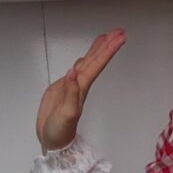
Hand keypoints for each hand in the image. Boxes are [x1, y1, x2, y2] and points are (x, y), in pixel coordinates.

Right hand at [38, 30, 123, 151]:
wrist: (52, 141)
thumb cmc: (61, 131)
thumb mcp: (67, 114)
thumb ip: (70, 93)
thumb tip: (73, 72)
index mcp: (82, 88)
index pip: (97, 65)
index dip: (108, 50)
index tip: (120, 37)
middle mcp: (80, 84)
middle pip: (95, 60)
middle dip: (106, 45)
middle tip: (119, 30)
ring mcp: (73, 86)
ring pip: (87, 63)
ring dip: (97, 50)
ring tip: (106, 37)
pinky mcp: (63, 88)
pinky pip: (76, 70)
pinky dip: (82, 60)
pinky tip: (85, 56)